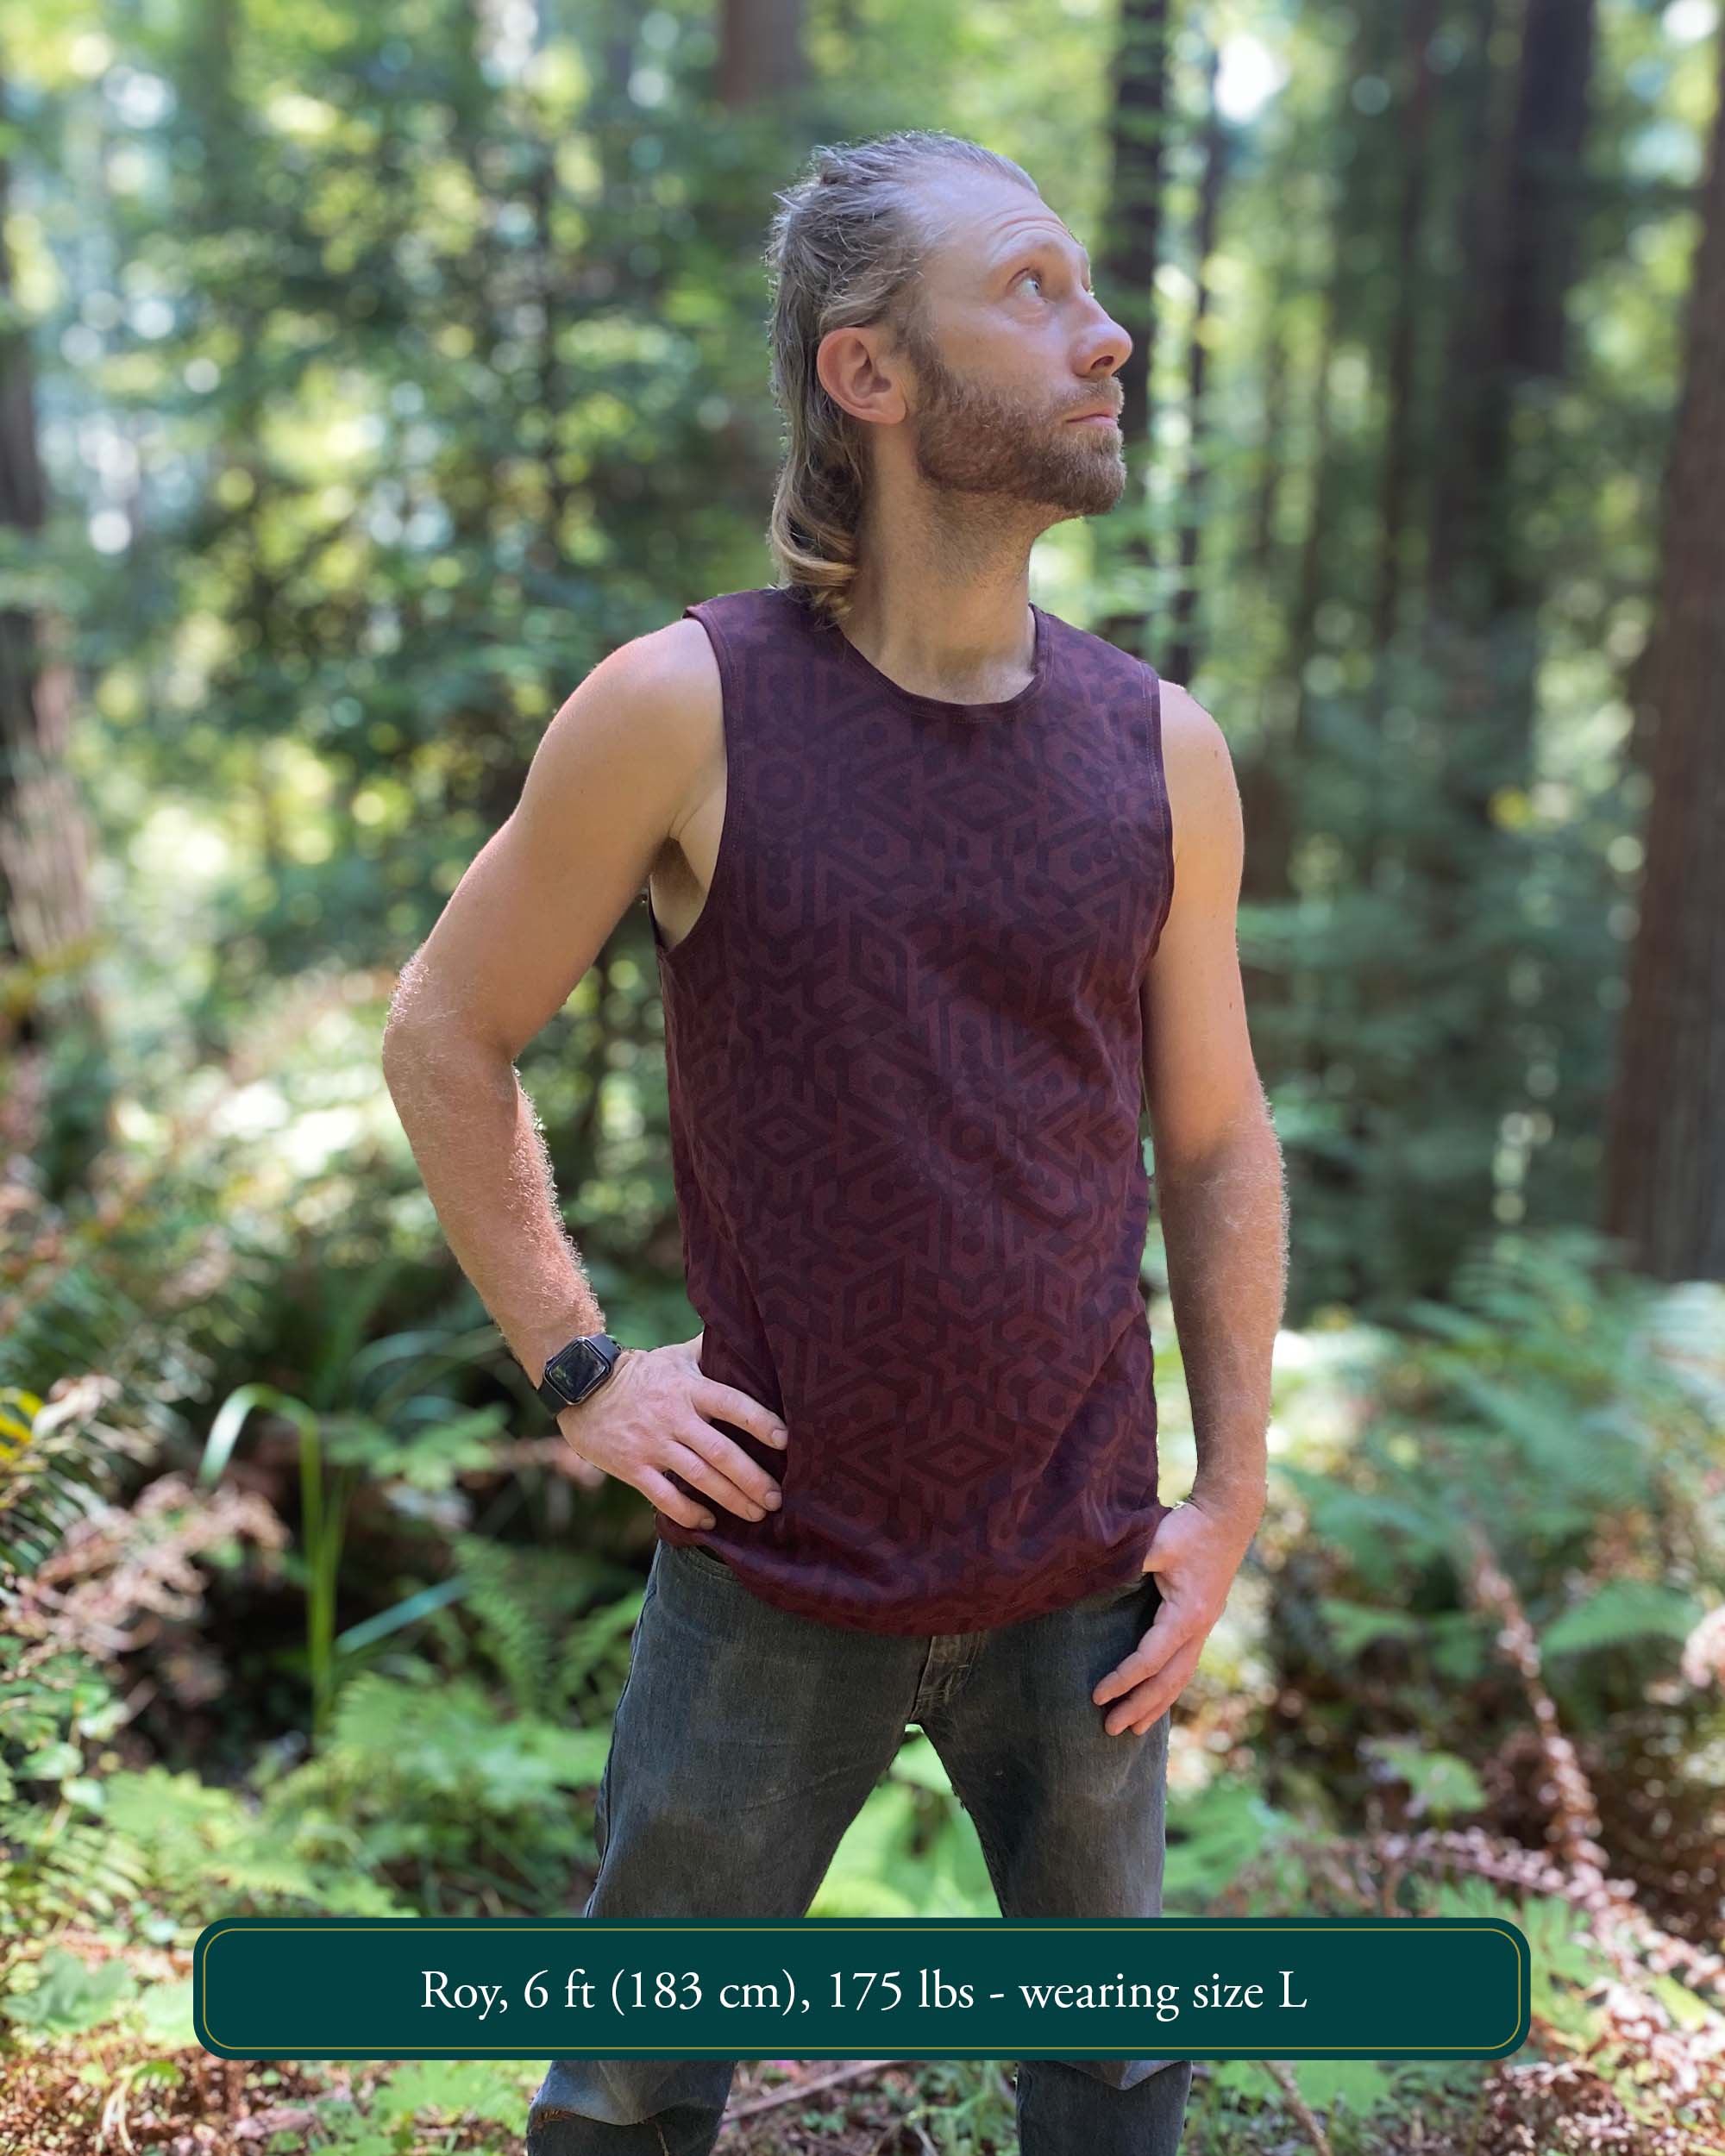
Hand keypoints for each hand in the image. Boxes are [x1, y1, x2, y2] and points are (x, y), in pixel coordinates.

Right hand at [554, 1331, 788, 1529]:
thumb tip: (746, 1334)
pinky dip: (689, 1512)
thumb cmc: (641, 1374)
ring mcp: (652, 1443)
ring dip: (731, 1499)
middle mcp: (673, 1416)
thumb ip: (709, 1351)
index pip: (732, 1403)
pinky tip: (710, 1523)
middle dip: (752, 1478)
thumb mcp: (674, 1356)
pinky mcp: (632, 1466)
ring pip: (698, 1477)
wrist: (584, 1390)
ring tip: (757, 1514)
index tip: (785, 1441)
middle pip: (720, 1451)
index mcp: (689, 1388)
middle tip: (777, 1498)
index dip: (760, 1421)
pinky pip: (664, 1496)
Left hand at [1091, 1490, 1261, 1736]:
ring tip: (1134, 1729)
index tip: (1097, 1696)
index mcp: (1186, 1615)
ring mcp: (1204, 1626)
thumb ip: (1128, 1561)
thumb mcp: (1156, 1540)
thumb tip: (1091, 1576)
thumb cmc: (1189, 1527)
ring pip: (1181, 1677)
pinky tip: (1156, 1697)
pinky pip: (1184, 1663)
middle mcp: (1199, 1628)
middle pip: (1169, 1681)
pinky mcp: (1201, 1620)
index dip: (1123, 1680)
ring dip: (1157, 1704)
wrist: (1228, 1515)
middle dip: (1139, 1707)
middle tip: (1109, 1730)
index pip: (1150, 1660)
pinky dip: (1168, 1685)